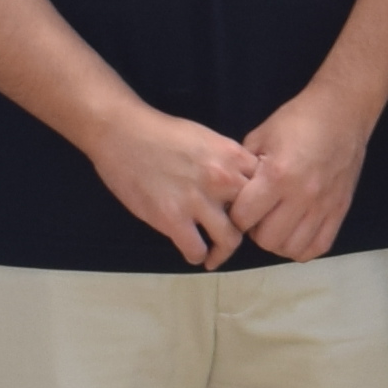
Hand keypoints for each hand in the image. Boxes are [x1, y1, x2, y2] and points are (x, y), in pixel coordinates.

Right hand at [91, 103, 246, 267]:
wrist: (121, 132)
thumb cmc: (162, 132)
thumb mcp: (207, 138)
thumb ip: (228, 161)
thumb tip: (244, 182)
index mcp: (232, 155)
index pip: (266, 187)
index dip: (261, 201)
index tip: (251, 211)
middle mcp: (222, 179)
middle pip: (254, 216)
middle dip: (247, 228)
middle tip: (235, 234)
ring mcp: (197, 201)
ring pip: (230, 240)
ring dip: (223, 250)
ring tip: (215, 252)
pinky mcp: (172, 219)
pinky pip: (196, 250)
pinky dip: (197, 256)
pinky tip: (193, 252)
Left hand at [227, 88, 372, 261]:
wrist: (343, 112)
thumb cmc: (298, 120)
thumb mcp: (261, 135)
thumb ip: (244, 167)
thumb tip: (231, 194)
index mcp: (277, 175)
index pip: (243, 218)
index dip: (235, 215)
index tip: (239, 206)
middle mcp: (301, 195)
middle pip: (267, 240)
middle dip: (255, 232)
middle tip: (258, 216)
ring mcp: (324, 206)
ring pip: (292, 249)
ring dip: (278, 242)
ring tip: (277, 225)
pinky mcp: (340, 210)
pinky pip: (318, 247)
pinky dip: (302, 247)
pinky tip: (296, 233)